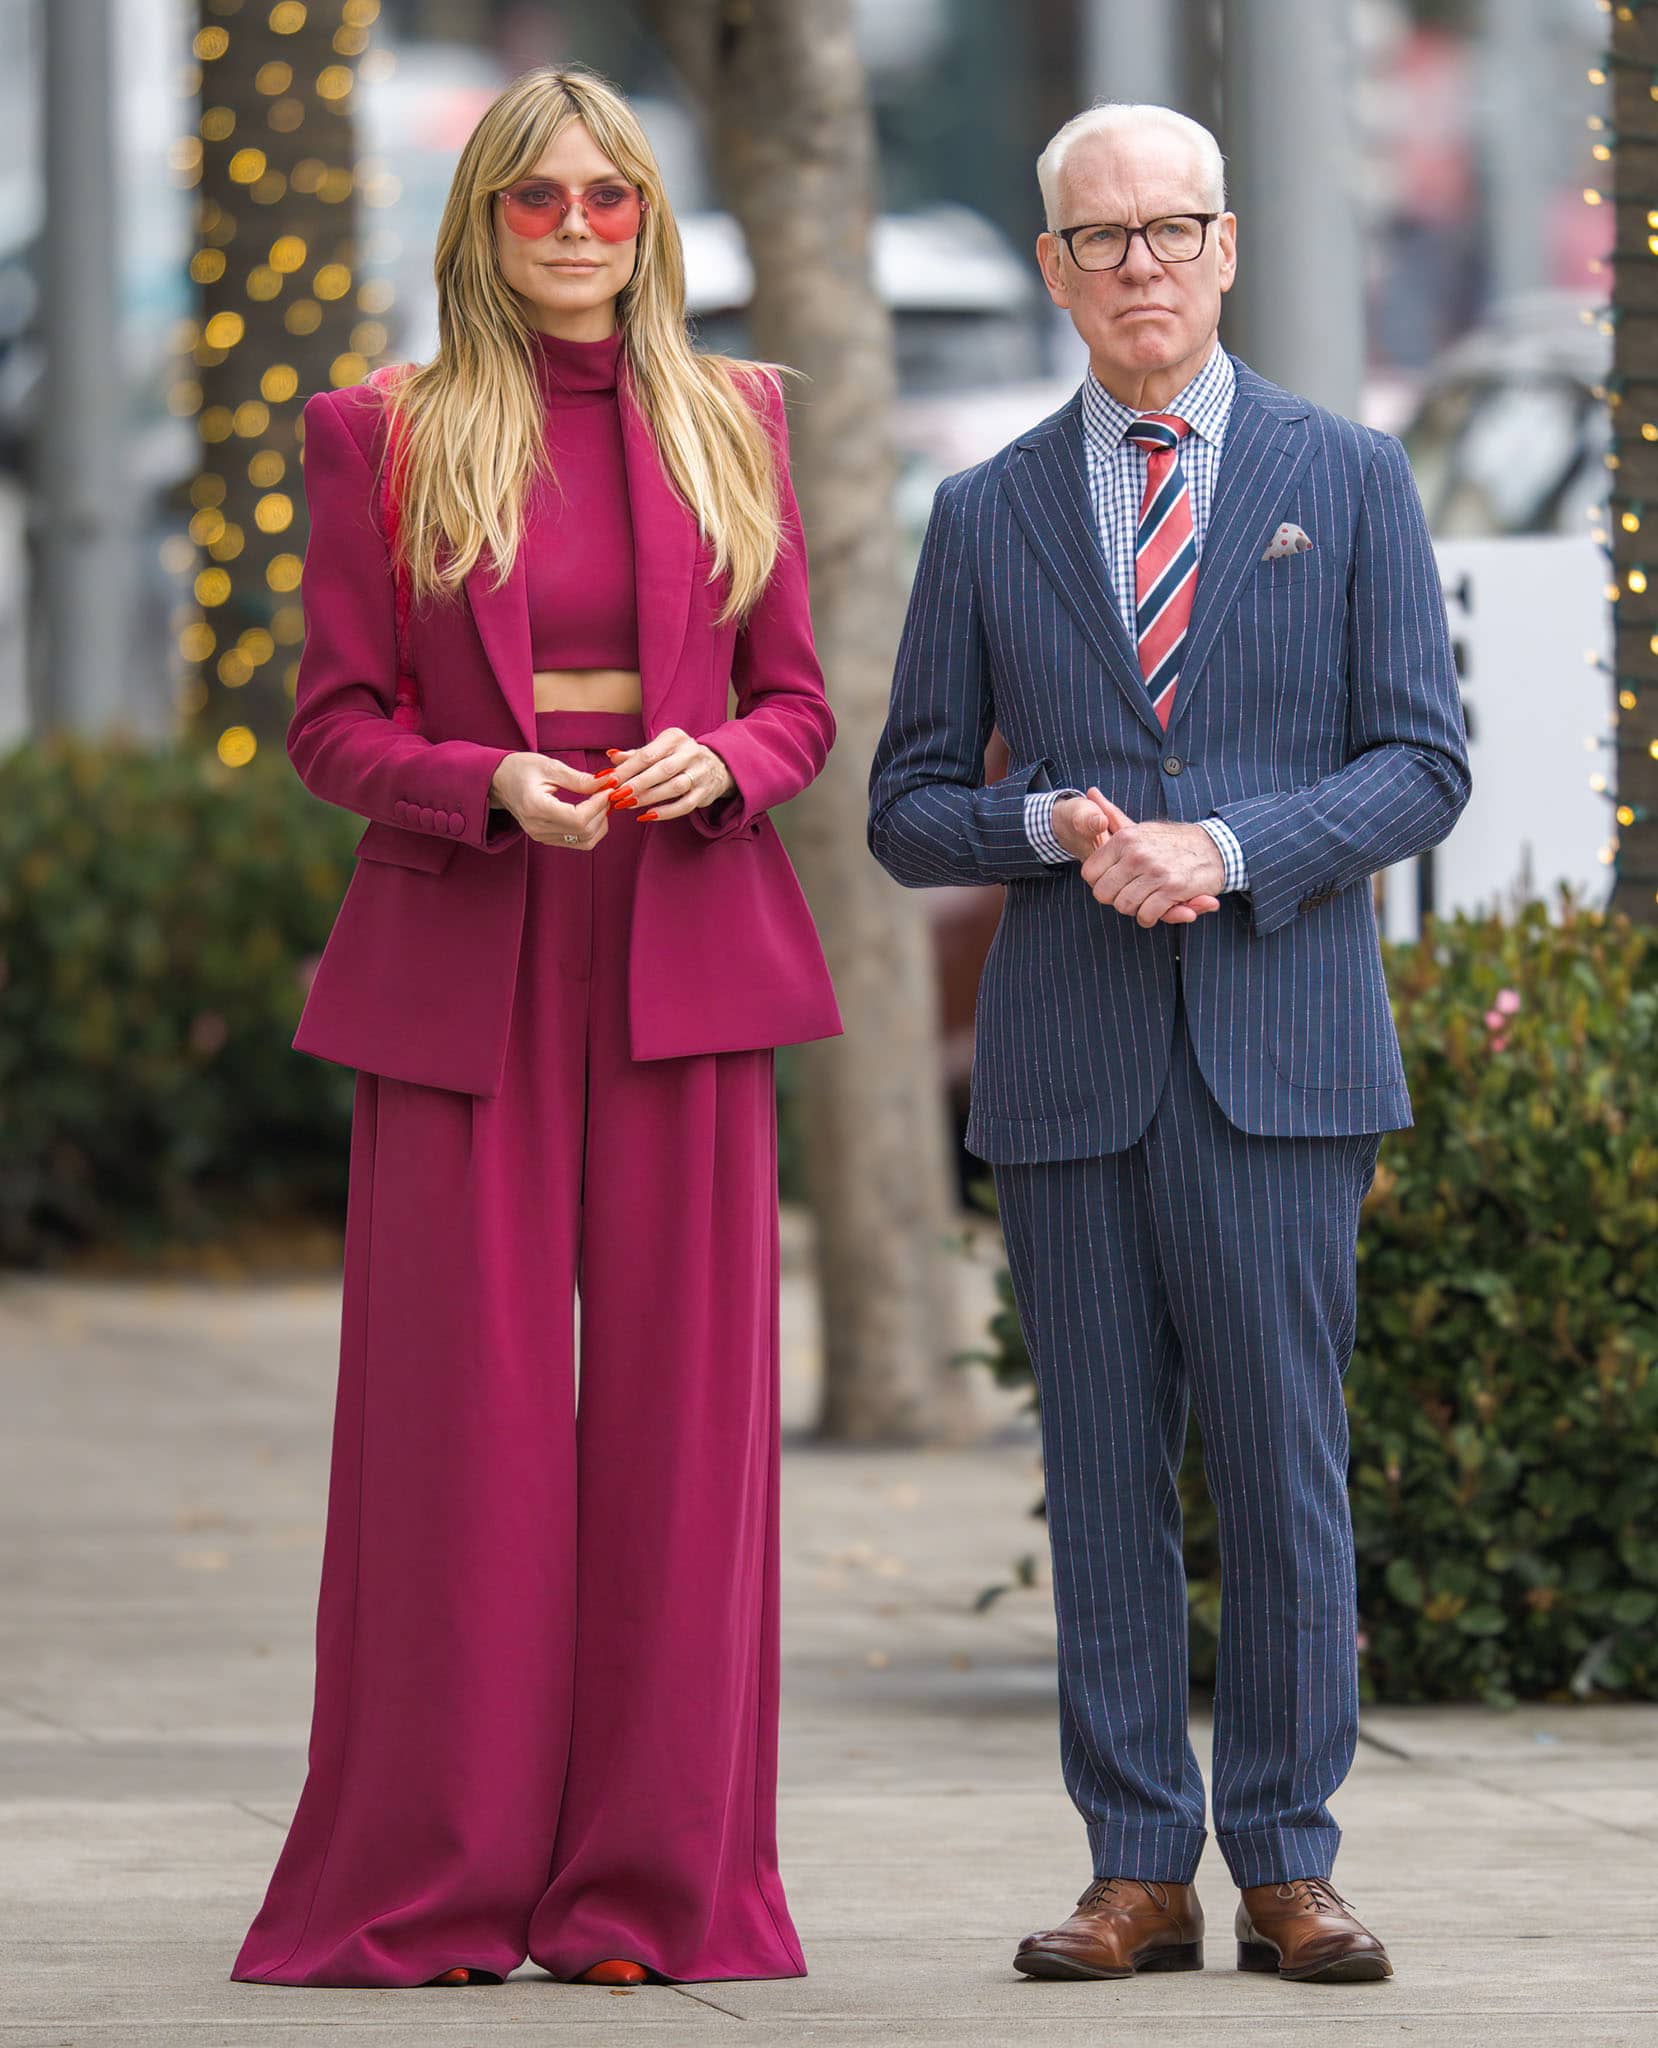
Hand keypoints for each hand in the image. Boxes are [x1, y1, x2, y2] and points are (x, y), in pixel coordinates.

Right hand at [489, 750, 614, 851]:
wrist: (499, 782)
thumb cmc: (521, 769)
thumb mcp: (550, 767)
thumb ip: (579, 779)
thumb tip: (608, 782)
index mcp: (536, 808)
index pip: (578, 819)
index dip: (599, 805)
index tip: (608, 788)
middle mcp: (538, 828)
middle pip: (584, 832)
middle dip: (603, 812)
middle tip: (608, 791)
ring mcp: (541, 837)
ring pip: (585, 841)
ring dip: (601, 823)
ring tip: (602, 801)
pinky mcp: (547, 839)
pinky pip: (578, 843)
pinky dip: (593, 829)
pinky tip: (594, 812)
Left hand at [598, 727, 734, 821]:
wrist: (717, 766)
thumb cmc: (678, 757)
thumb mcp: (659, 749)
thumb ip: (635, 754)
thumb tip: (611, 757)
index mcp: (675, 738)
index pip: (648, 754)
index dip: (627, 768)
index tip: (610, 781)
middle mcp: (690, 752)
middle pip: (661, 770)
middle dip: (637, 784)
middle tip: (617, 795)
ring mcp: (700, 773)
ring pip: (674, 787)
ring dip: (649, 798)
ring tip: (628, 805)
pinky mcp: (705, 792)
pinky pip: (685, 805)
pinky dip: (666, 812)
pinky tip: (648, 816)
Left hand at [1077, 786, 1224, 926]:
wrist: (1213, 848)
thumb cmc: (1170, 842)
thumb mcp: (1140, 828)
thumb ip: (1112, 816)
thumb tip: (1091, 793)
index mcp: (1124, 839)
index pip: (1090, 874)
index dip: (1100, 883)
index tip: (1115, 883)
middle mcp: (1136, 854)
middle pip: (1104, 894)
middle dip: (1116, 899)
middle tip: (1131, 893)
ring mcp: (1154, 871)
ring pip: (1124, 906)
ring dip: (1135, 909)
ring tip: (1146, 899)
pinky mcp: (1172, 887)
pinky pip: (1147, 915)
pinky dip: (1150, 917)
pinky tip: (1157, 909)